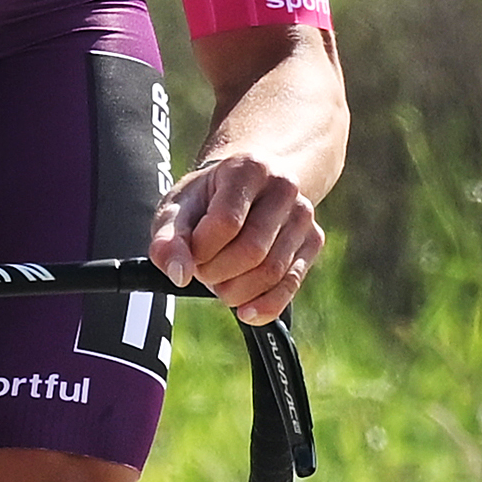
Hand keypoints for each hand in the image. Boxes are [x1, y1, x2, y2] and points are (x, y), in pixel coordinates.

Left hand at [155, 149, 322, 324]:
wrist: (245, 188)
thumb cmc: (205, 200)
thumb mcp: (176, 209)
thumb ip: (168, 240)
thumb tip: (178, 275)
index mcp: (247, 169)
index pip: (226, 224)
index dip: (201, 250)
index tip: (191, 253)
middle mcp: (283, 188)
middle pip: (252, 251)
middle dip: (217, 273)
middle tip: (202, 270)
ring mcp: (303, 214)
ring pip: (272, 271)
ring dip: (236, 290)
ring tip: (219, 279)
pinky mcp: (313, 240)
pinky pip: (292, 283)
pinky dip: (267, 305)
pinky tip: (246, 312)